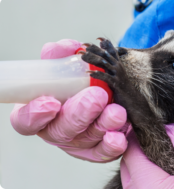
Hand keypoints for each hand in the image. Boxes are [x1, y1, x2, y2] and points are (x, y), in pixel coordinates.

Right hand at [10, 39, 128, 161]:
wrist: (99, 96)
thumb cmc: (74, 82)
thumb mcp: (64, 67)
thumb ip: (61, 56)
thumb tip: (72, 47)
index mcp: (40, 112)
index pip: (26, 121)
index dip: (35, 115)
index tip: (50, 103)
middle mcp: (57, 130)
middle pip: (62, 130)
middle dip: (80, 113)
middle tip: (97, 96)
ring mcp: (78, 142)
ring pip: (88, 138)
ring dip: (102, 124)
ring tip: (117, 112)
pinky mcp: (97, 150)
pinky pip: (104, 152)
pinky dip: (112, 146)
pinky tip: (119, 138)